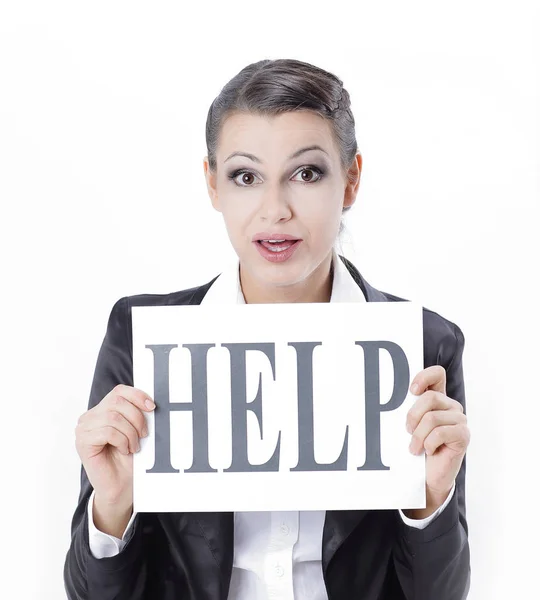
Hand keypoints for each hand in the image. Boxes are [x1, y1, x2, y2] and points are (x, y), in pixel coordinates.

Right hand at [75, 384, 154, 506]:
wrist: (122, 486)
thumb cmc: (129, 459)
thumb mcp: (136, 430)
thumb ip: (136, 413)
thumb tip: (149, 401)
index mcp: (103, 409)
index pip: (119, 391)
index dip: (137, 395)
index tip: (152, 407)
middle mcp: (90, 416)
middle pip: (117, 401)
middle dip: (136, 417)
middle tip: (143, 434)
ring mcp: (84, 429)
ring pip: (113, 417)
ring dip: (130, 432)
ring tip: (134, 446)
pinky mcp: (82, 442)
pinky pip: (107, 432)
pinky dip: (122, 441)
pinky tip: (124, 450)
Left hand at [403, 365, 469, 518]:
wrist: (428, 476)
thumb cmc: (416, 447)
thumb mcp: (409, 425)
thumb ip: (407, 409)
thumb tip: (385, 396)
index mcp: (438, 398)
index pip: (437, 374)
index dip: (424, 377)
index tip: (411, 391)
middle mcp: (451, 406)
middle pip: (430, 397)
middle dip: (413, 416)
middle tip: (407, 431)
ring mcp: (459, 420)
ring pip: (432, 418)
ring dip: (418, 436)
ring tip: (414, 447)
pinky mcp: (463, 435)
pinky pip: (440, 433)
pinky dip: (429, 443)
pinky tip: (428, 451)